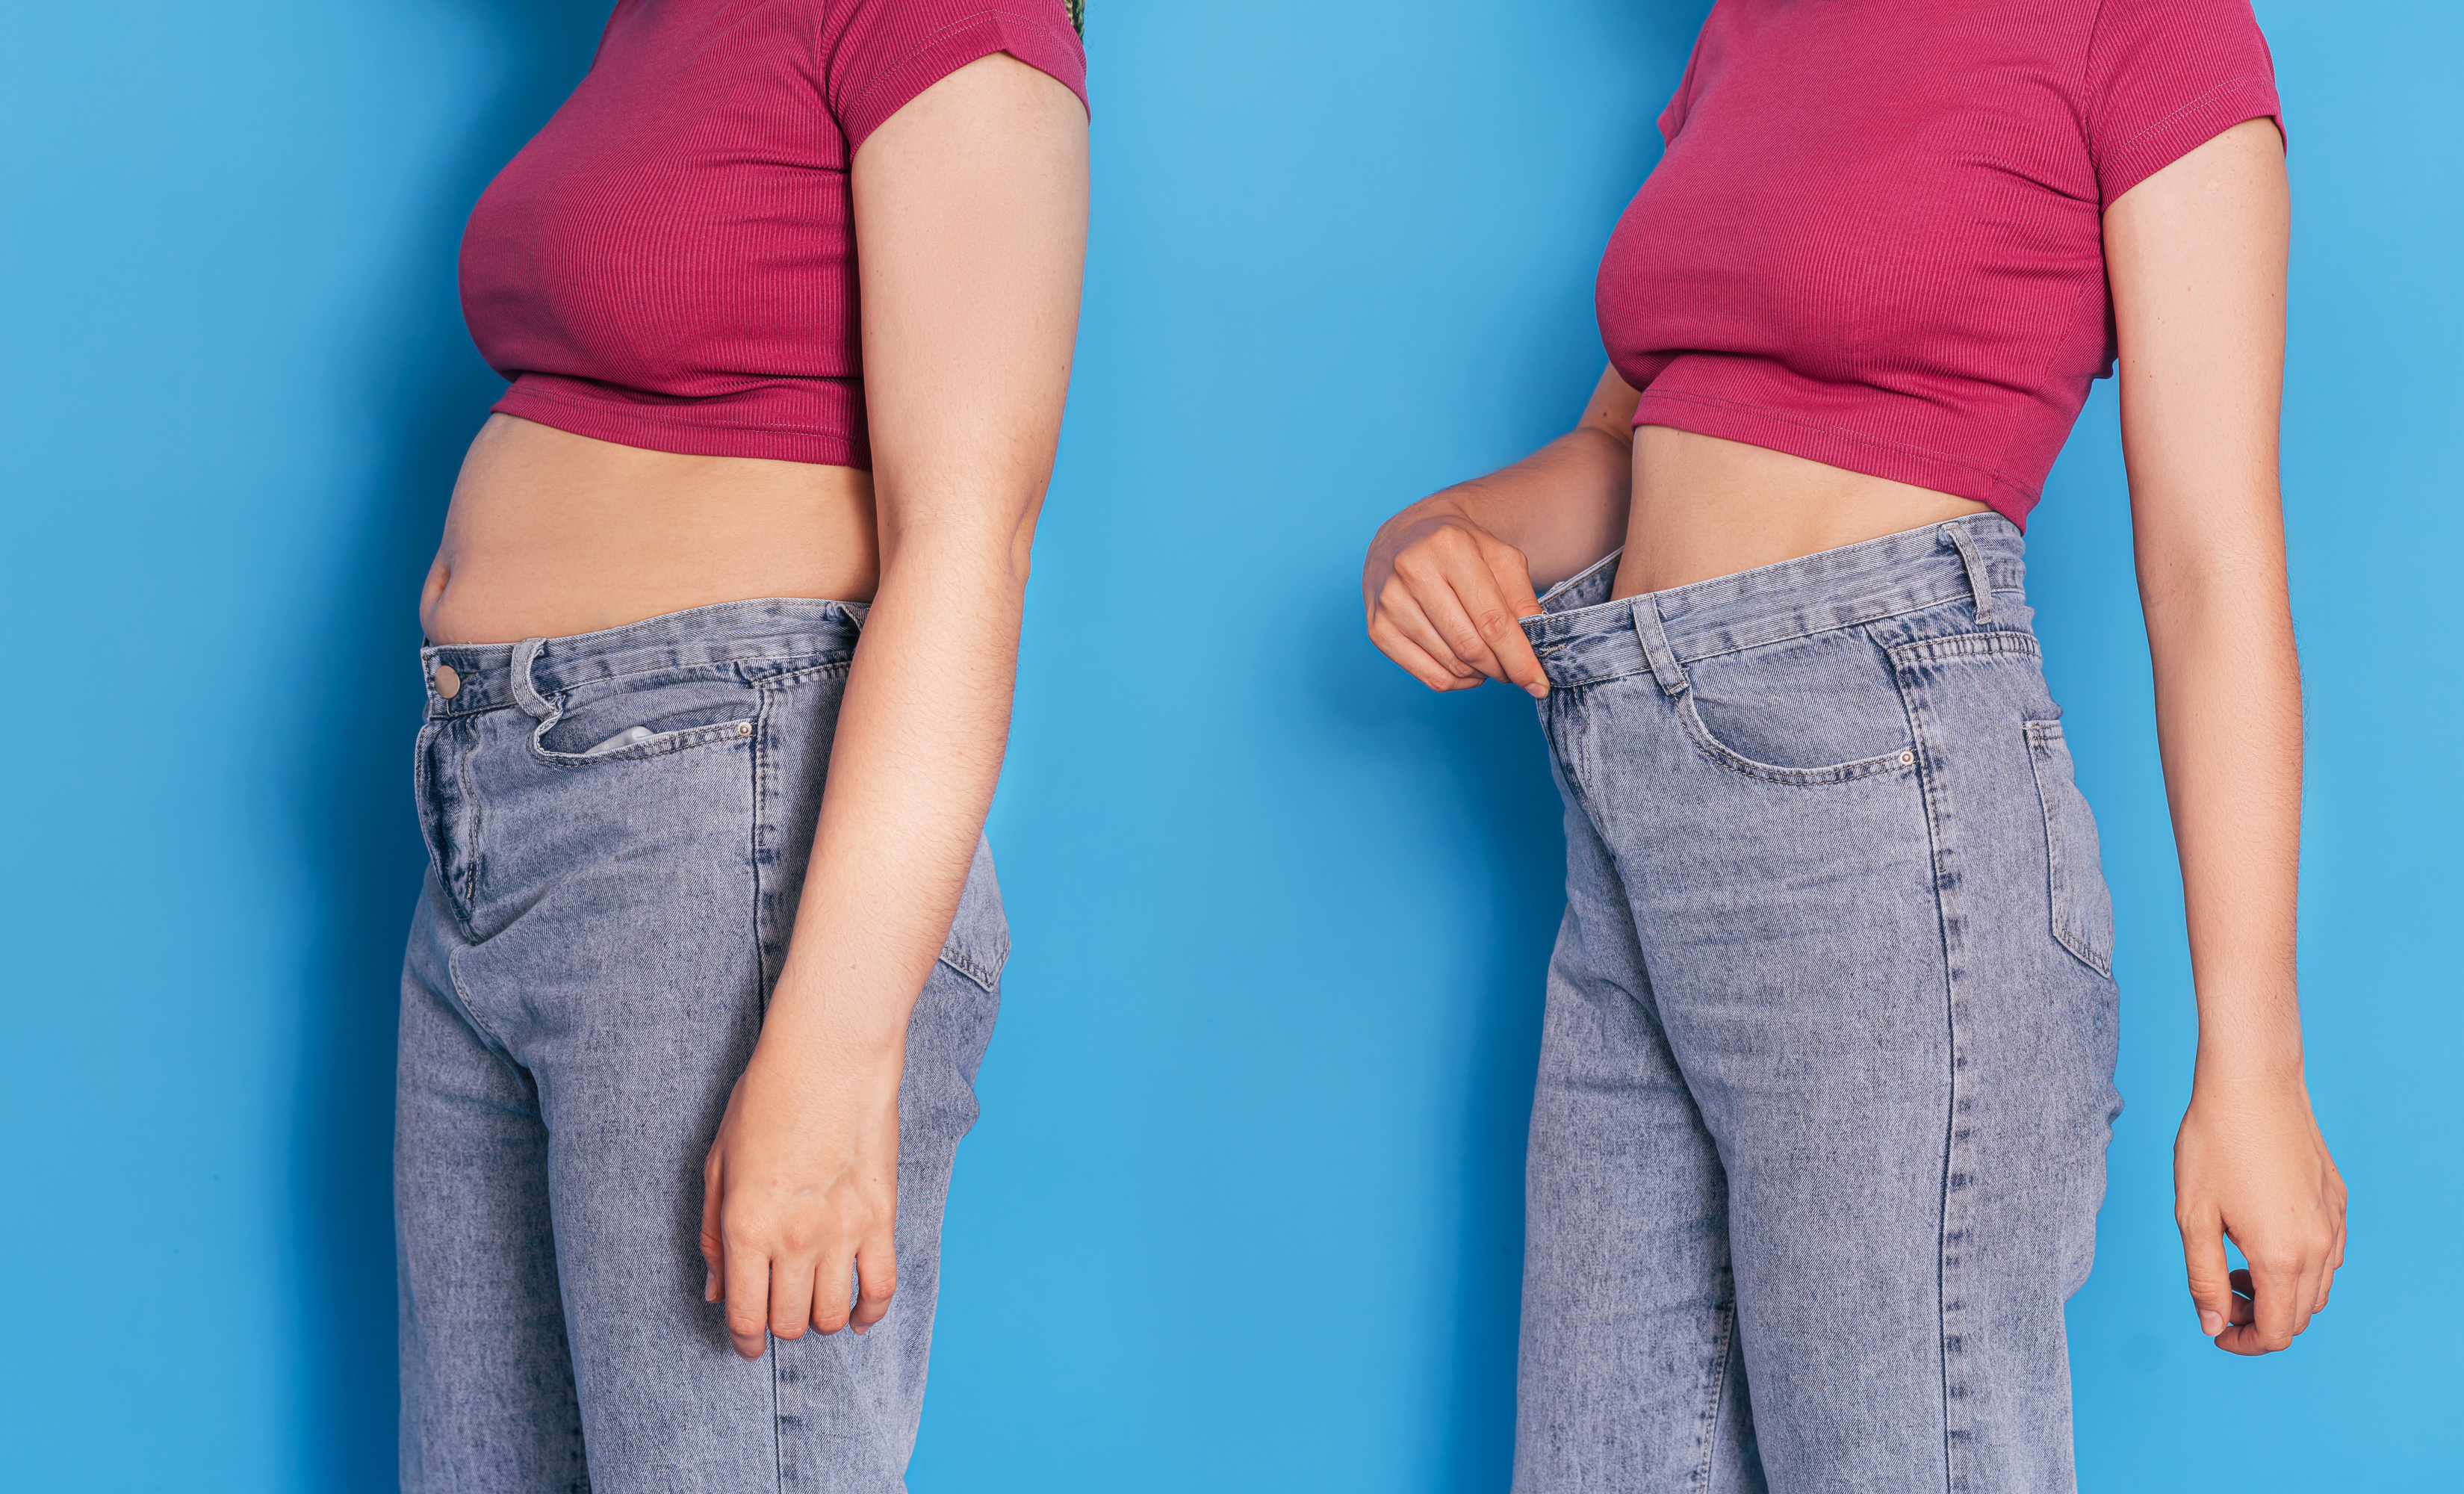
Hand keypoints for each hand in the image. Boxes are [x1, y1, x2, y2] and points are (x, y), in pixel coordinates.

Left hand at [700, 1043, 902, 1359]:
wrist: (829, 1056)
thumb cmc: (766, 1098)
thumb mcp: (718, 1163)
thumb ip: (712, 1234)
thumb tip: (717, 1291)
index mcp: (745, 1226)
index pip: (745, 1316)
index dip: (744, 1342)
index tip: (747, 1345)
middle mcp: (793, 1238)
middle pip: (790, 1321)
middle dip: (780, 1326)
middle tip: (778, 1309)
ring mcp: (842, 1231)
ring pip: (834, 1314)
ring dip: (821, 1319)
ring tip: (814, 1302)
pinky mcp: (881, 1217)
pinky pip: (882, 1287)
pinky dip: (870, 1312)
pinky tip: (858, 1313)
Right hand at [1364, 502, 1550, 696]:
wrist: (1406, 537)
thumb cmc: (1458, 547)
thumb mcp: (1499, 557)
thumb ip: (1522, 598)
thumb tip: (1533, 648)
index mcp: (1449, 548)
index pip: (1492, 620)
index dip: (1519, 658)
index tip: (1538, 684)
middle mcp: (1413, 572)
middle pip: (1470, 646)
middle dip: (1501, 668)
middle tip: (1515, 671)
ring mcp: (1390, 603)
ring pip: (1450, 664)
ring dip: (1480, 673)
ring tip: (1490, 661)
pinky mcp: (1378, 629)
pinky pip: (1427, 675)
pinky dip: (1456, 680)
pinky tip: (1467, 668)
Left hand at [2173, 1075, 2345, 1354]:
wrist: (2252, 1084)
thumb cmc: (2215, 1143)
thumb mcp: (2194, 1217)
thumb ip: (2203, 1279)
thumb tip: (2212, 1324)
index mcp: (2283, 1257)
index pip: (2277, 1332)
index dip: (2244, 1342)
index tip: (2216, 1329)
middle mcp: (2320, 1247)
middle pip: (2300, 1315)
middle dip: (2260, 1319)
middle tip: (2220, 1294)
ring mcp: (2335, 1222)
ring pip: (2319, 1288)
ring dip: (2281, 1294)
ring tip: (2236, 1266)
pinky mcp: (2337, 1200)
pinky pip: (2329, 1254)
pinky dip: (2300, 1266)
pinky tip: (2263, 1239)